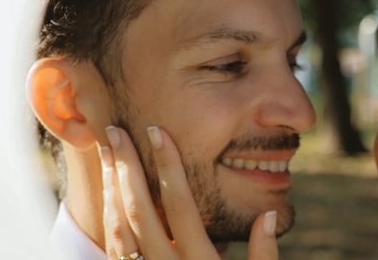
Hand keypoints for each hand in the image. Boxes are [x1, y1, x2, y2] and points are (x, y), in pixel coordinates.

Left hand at [99, 125, 278, 259]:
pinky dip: (108, 213)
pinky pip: (112, 246)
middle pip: (139, 210)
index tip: (158, 132)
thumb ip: (264, 255)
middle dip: (126, 166)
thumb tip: (270, 214)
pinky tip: (109, 191)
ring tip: (107, 151)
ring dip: (111, 186)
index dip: (168, 165)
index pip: (180, 204)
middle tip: (115, 131)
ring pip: (118, 227)